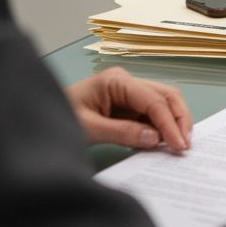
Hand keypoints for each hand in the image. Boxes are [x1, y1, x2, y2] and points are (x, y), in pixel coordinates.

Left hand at [64, 67, 192, 151]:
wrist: (40, 119)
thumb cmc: (58, 117)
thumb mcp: (88, 128)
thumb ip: (122, 132)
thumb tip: (154, 138)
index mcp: (116, 80)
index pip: (153, 100)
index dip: (169, 123)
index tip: (179, 144)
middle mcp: (127, 82)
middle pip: (166, 96)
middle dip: (179, 119)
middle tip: (185, 145)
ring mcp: (129, 92)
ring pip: (164, 103)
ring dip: (174, 122)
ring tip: (178, 145)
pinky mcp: (128, 106)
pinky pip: (152, 114)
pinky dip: (162, 128)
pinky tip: (164, 142)